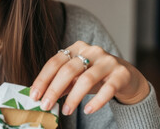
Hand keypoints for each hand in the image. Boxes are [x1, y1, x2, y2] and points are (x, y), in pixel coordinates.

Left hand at [29, 41, 149, 115]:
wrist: (126, 77)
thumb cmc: (95, 77)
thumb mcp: (76, 78)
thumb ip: (61, 83)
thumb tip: (41, 96)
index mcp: (76, 48)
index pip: (55, 62)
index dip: (42, 79)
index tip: (34, 95)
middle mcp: (92, 51)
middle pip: (68, 70)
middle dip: (54, 89)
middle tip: (45, 105)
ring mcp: (108, 61)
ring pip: (86, 79)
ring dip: (73, 97)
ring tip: (66, 111)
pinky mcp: (121, 74)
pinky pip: (108, 89)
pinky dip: (96, 101)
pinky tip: (87, 110)